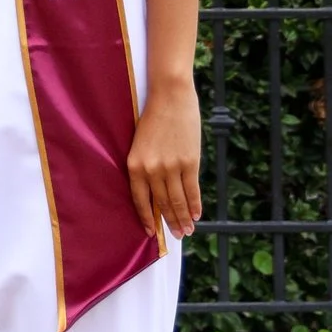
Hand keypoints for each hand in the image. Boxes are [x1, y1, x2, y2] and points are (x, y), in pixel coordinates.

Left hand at [126, 73, 202, 238]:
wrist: (169, 95)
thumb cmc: (153, 117)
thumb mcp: (141, 143)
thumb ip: (146, 167)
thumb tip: (156, 192)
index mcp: (134, 165)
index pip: (140, 201)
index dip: (146, 219)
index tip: (151, 232)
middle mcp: (151, 170)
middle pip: (161, 204)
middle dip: (169, 223)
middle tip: (177, 236)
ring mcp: (171, 167)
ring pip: (177, 200)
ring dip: (183, 218)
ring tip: (188, 231)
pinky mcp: (189, 162)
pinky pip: (192, 189)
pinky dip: (195, 204)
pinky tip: (197, 214)